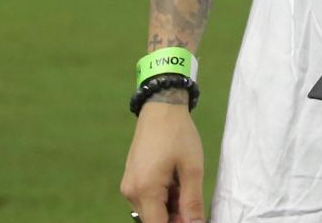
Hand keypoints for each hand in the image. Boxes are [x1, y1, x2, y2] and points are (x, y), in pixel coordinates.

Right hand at [120, 100, 206, 222]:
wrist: (161, 108)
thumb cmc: (178, 135)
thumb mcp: (192, 169)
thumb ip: (192, 202)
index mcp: (145, 190)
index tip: (193, 218)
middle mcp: (131, 192)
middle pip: (154, 219)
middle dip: (175, 216)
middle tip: (193, 199)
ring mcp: (129, 186)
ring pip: (151, 210)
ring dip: (170, 206)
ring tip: (184, 183)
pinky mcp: (131, 179)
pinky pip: (147, 198)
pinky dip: (163, 196)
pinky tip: (176, 180)